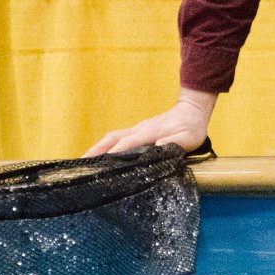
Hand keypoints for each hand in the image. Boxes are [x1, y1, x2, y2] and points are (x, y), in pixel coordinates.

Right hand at [85, 90, 216, 156]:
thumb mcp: (188, 139)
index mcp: (150, 132)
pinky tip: (102, 155)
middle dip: (96, 150)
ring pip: (113, 137)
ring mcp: (138, 129)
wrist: (192, 110)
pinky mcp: (139, 130)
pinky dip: (106, 145)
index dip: (113, 154)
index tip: (100, 164)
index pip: (127, 143)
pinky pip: (118, 137)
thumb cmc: (192, 127)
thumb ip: (174, 143)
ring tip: (84, 161)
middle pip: (112, 138)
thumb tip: (158, 147)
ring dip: (98, 147)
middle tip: (81, 164)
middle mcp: (139, 129)